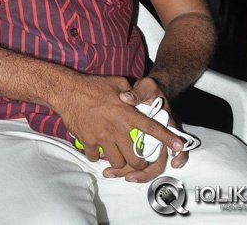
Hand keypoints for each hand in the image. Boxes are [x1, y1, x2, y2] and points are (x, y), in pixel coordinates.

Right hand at [55, 73, 184, 181]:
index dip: (167, 138)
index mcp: (127, 113)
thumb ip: (130, 90)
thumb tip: (135, 96)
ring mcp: (103, 137)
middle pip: (135, 158)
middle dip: (139, 164)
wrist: (67, 91)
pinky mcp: (89, 141)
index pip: (152, 128)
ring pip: (117, 162)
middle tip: (137, 160)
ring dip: (118, 162)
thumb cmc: (92, 85)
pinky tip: (96, 149)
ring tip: (116, 154)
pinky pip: (96, 158)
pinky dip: (97, 156)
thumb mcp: (116, 82)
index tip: (178, 147)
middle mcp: (117, 128)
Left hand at [117, 76, 187, 180]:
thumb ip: (138, 92)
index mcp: (165, 124)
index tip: (174, 163)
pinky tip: (109, 171)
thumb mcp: (147, 86)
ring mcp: (149, 143)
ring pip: (142, 164)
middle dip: (144, 172)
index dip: (179, 154)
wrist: (146, 92)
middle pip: (157, 162)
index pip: (176, 142)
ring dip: (129, 172)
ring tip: (109, 173)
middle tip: (128, 176)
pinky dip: (122, 167)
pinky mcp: (138, 144)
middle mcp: (159, 138)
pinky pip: (131, 160)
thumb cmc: (149, 90)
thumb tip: (126, 98)